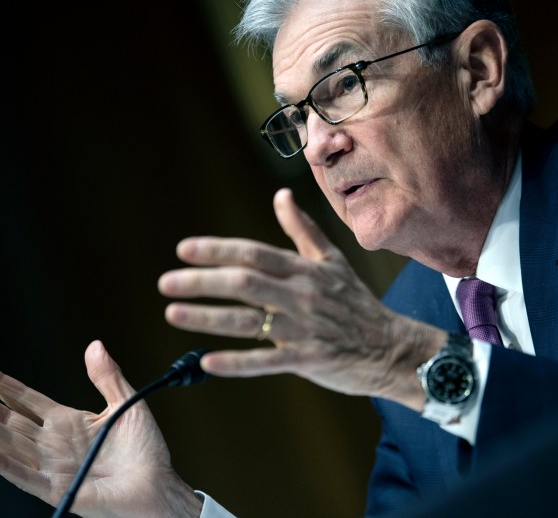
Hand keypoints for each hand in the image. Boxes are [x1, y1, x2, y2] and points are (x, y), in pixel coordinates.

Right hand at [0, 340, 202, 517]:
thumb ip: (107, 376)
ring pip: (8, 443)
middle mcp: (52, 443)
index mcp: (66, 422)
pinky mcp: (58, 489)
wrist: (159, 485)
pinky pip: (24, 476)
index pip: (24, 398)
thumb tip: (93, 344)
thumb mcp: (127, 404)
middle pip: (7, 418)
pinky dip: (3, 464)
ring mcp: (52, 467)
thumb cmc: (145, 450)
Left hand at [157, 188, 444, 409]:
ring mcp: (305, 329)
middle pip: (245, 283)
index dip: (218, 250)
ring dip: (208, 317)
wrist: (391, 346)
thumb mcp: (332, 260)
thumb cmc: (356, 302)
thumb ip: (302, 229)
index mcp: (304, 269)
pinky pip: (267, 362)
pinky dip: (237, 363)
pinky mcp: (308, 360)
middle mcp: (301, 295)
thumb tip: (280, 194)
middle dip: (202, 281)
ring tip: (173, 313)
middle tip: (166, 282)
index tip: (184, 249)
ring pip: (249, 322)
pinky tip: (207, 362)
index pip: (254, 253)